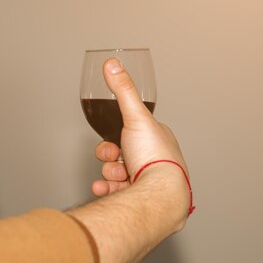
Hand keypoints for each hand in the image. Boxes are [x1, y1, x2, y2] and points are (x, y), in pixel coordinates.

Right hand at [91, 58, 187, 199]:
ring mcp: (148, 181)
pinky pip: (116, 192)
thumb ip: (122, 90)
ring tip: (115, 176)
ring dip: (108, 172)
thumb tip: (111, 63)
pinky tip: (102, 187)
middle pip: (120, 153)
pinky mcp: (140, 199)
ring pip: (116, 172)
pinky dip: (106, 188)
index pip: (132, 132)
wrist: (159, 195)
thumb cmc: (154, 156)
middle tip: (111, 156)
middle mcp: (155, 160)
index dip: (116, 134)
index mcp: (158, 140)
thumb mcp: (136, 116)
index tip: (111, 138)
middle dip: (109, 156)